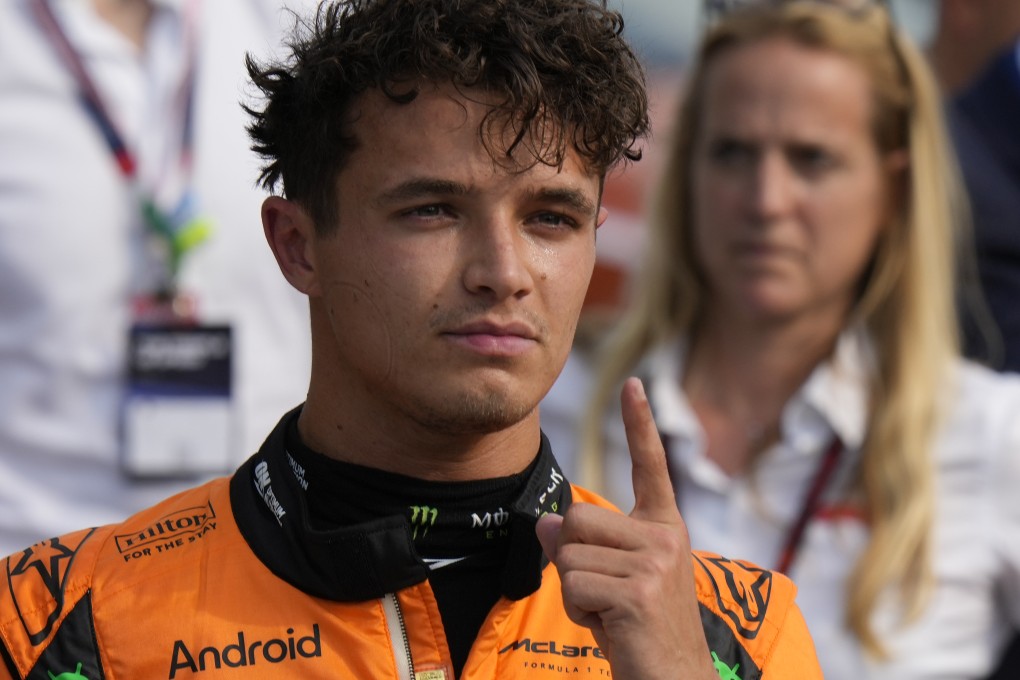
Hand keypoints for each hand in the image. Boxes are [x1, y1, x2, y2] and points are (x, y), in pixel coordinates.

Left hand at [536, 377, 716, 679]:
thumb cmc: (641, 632)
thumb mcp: (610, 581)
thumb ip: (584, 547)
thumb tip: (546, 524)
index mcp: (663, 528)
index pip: (649, 467)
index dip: (638, 425)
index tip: (633, 384)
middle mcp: (664, 538)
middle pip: (576, 516)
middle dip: (572, 558)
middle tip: (604, 595)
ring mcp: (654, 563)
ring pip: (568, 554)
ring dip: (575, 591)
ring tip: (610, 614)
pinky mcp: (636, 592)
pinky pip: (572, 585)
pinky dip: (578, 612)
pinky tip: (611, 628)